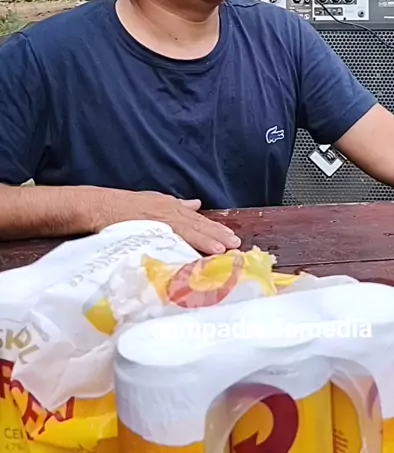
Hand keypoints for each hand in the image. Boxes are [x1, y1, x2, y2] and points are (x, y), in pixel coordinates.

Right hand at [95, 191, 240, 254]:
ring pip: (188, 231)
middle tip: (235, 245)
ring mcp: (159, 220)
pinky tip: (198, 252)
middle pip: (197, 225)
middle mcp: (168, 212)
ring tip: (223, 249)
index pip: (197, 220)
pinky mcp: (149, 229)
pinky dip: (186, 244)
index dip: (214, 229)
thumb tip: (195, 204)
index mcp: (170, 208)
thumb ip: (176, 205)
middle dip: (216, 235)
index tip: (230, 238)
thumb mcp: (153, 201)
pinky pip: (171, 238)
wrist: (99, 206)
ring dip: (206, 240)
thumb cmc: (122, 208)